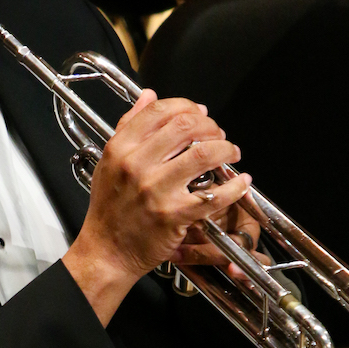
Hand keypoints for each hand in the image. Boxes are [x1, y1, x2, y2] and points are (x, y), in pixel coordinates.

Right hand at [62, 89, 252, 322]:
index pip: (160, 111)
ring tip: (231, 153)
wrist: (106, 252)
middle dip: (211, 126)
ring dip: (226, 149)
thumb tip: (148, 95)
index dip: (187, 106)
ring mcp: (156, 190)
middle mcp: (137, 165)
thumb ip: (128, 126)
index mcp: (121, 148)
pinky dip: (235, 187)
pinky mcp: (174, 215)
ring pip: (204, 154)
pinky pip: (214, 195)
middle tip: (218, 134)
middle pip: (186, 126)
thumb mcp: (109, 162)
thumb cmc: (109, 210)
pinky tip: (242, 182)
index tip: (200, 113)